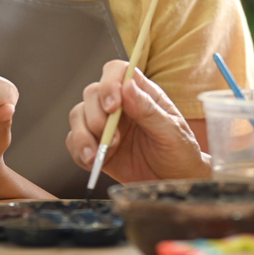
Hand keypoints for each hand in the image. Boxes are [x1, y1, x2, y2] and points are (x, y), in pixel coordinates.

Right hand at [66, 59, 209, 182]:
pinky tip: (93, 162)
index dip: (109, 83)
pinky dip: (79, 151)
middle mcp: (120, 105)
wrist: (174, 183)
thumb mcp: (171, 132)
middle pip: (92, 93)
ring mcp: (106, 125)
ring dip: (83, 135)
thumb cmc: (179, 152)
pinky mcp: (96, 145)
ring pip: (78, 115)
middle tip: (112, 139)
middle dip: (95, 116)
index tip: (112, 106)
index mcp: (141, 94)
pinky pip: (73, 141)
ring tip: (98, 155)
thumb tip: (127, 86)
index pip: (117, 72)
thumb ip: (149, 110)